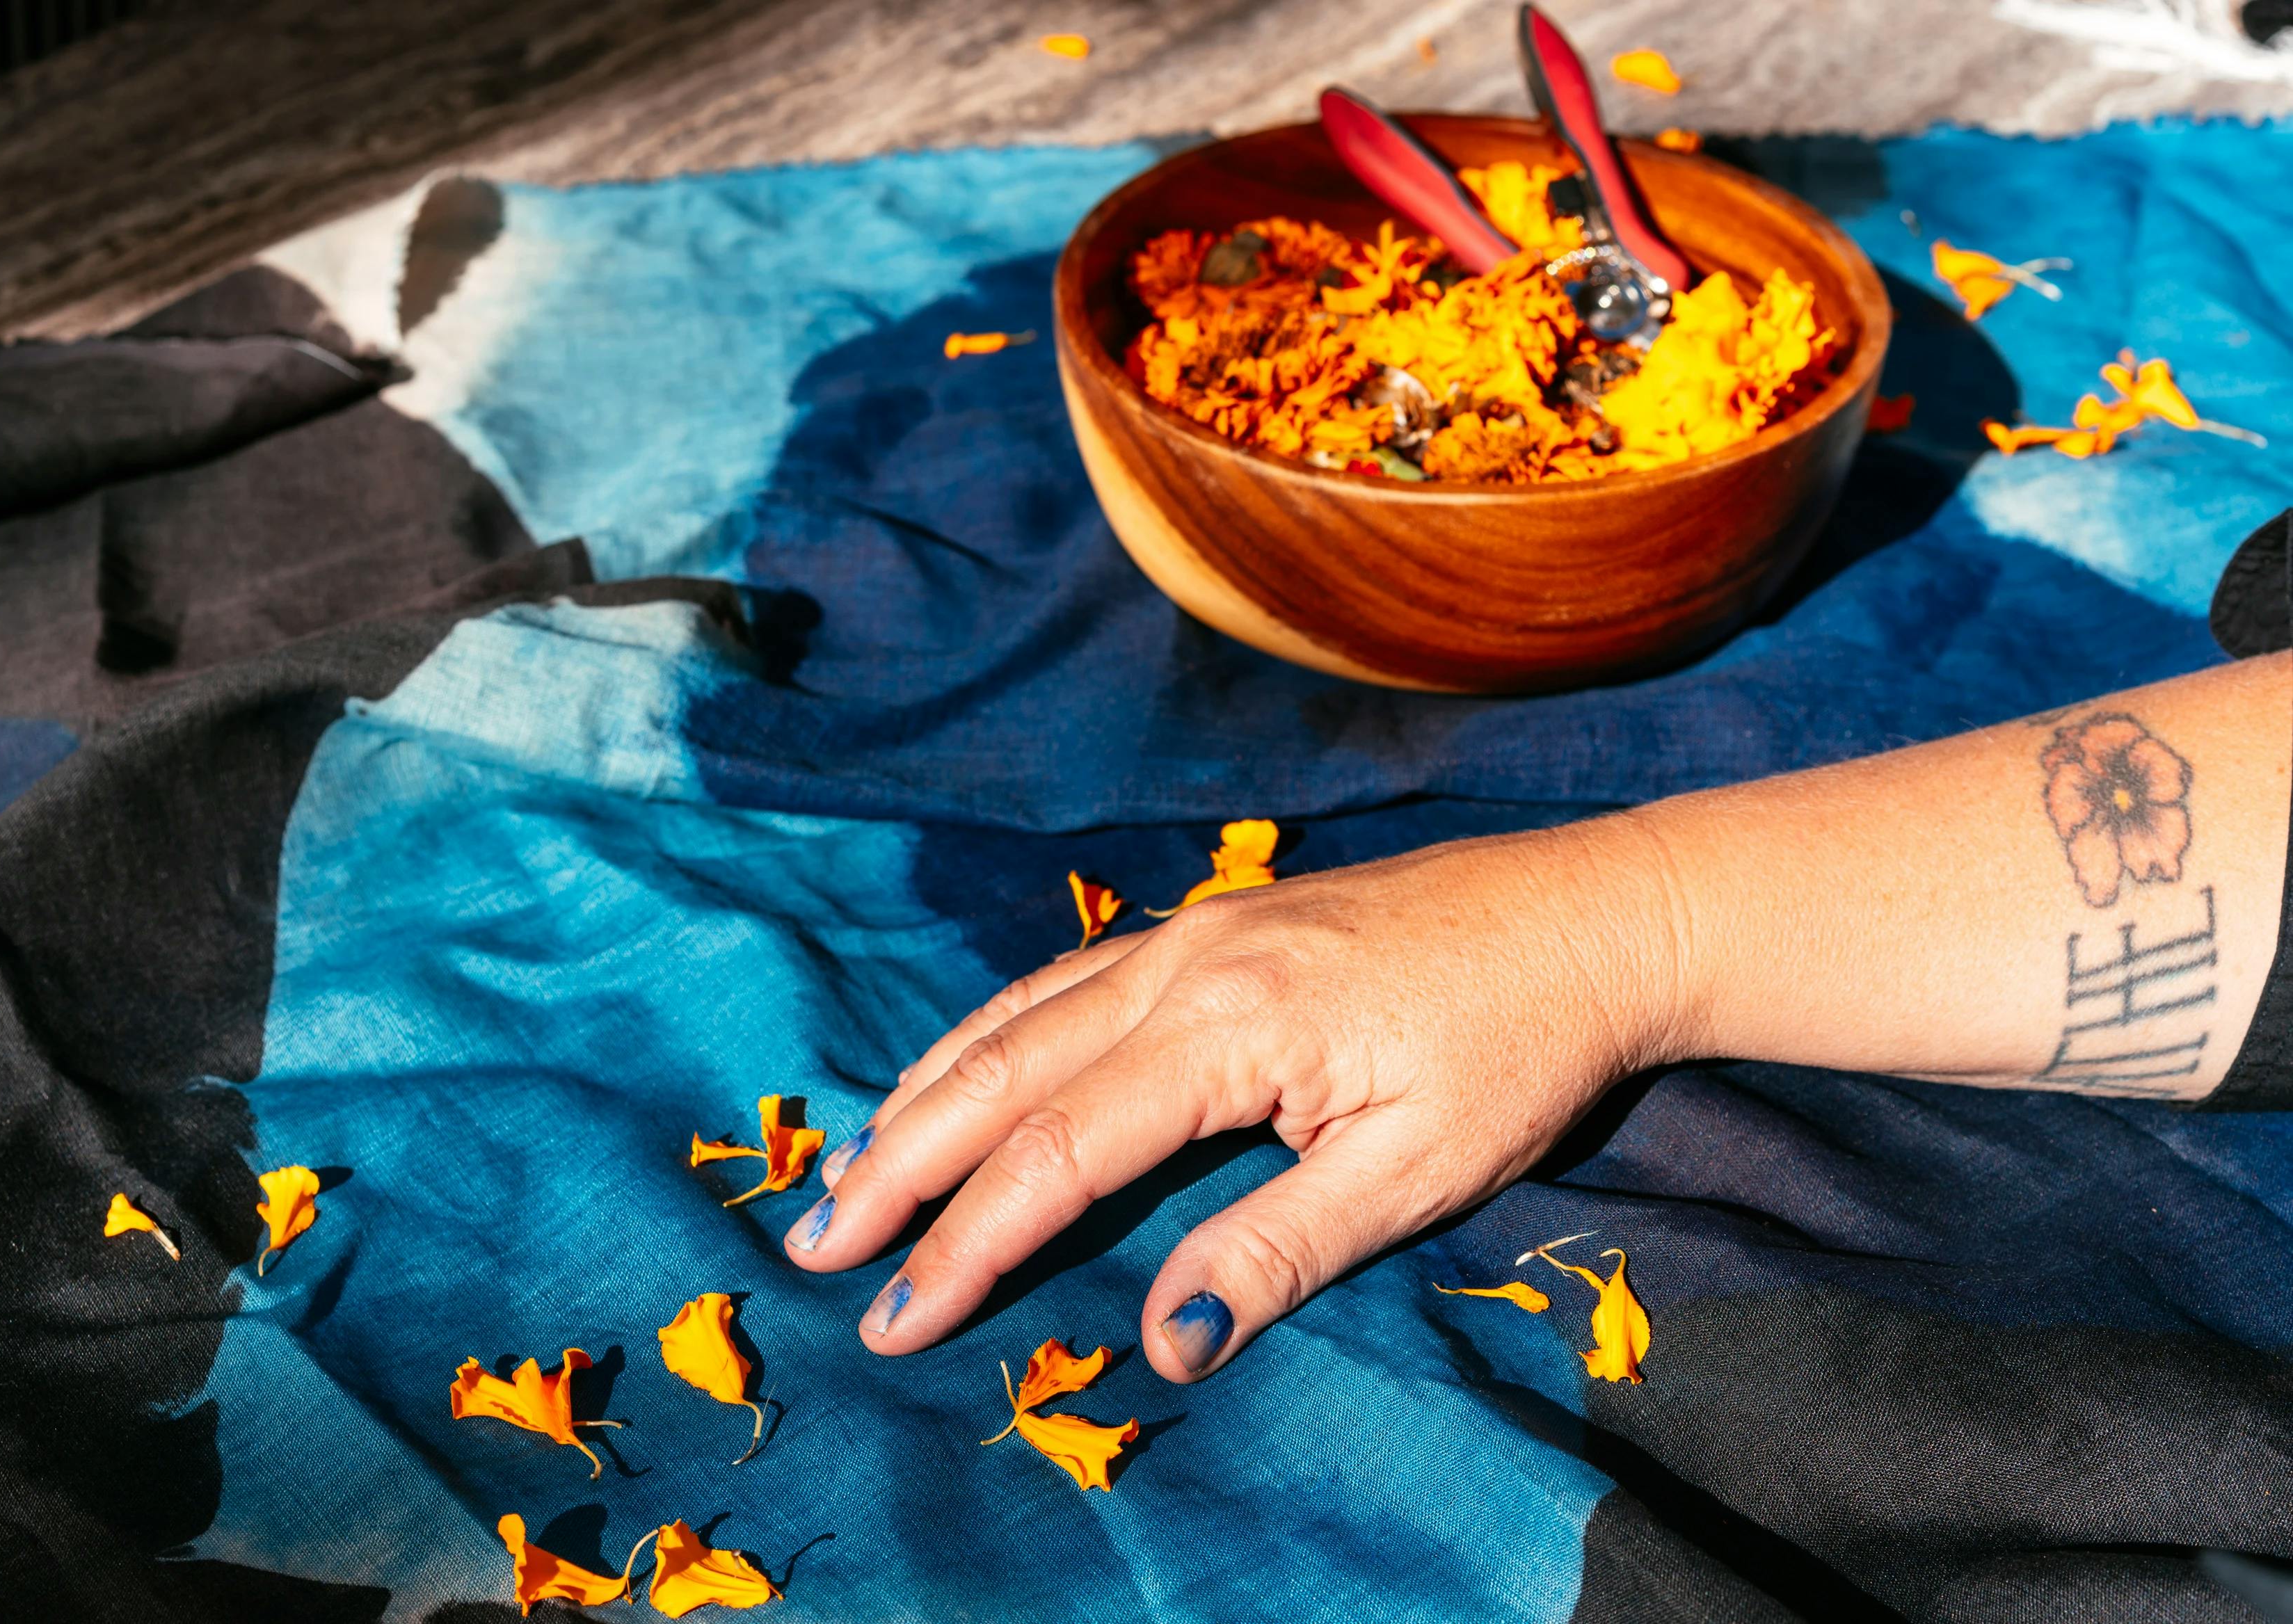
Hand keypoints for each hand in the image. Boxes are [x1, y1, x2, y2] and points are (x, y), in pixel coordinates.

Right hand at [782, 816, 1684, 1380]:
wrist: (1590, 914)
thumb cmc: (1517, 1050)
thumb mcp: (1415, 1168)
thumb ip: (1278, 1248)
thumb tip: (1162, 1341)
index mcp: (1231, 1025)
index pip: (1060, 1151)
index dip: (968, 1241)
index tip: (896, 1315)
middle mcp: (1185, 961)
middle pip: (1008, 1074)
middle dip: (905, 1165)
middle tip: (821, 1244)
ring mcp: (1193, 929)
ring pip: (1020, 1015)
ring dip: (928, 1092)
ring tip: (856, 1164)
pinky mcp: (1214, 922)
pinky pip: (1065, 978)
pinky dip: (990, 1029)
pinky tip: (958, 1064)